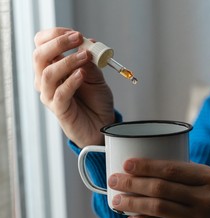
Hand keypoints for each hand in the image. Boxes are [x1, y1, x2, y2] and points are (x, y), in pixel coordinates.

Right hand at [33, 27, 114, 146]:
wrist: (102, 124)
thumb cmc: (96, 101)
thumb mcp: (97, 77)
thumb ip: (91, 62)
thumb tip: (87, 44)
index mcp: (53, 67)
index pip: (42, 45)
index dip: (55, 35)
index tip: (75, 33)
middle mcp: (47, 80)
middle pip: (40, 56)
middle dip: (58, 43)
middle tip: (77, 38)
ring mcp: (50, 95)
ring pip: (48, 74)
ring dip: (67, 61)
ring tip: (85, 57)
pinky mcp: (59, 109)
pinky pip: (59, 93)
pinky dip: (71, 81)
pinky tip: (81, 75)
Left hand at [108, 159, 209, 217]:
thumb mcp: (208, 179)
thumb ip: (183, 173)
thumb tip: (145, 167)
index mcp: (206, 177)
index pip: (171, 169)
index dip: (146, 166)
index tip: (126, 164)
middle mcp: (203, 197)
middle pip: (160, 188)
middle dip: (133, 184)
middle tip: (114, 180)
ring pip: (158, 209)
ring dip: (133, 204)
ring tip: (117, 201)